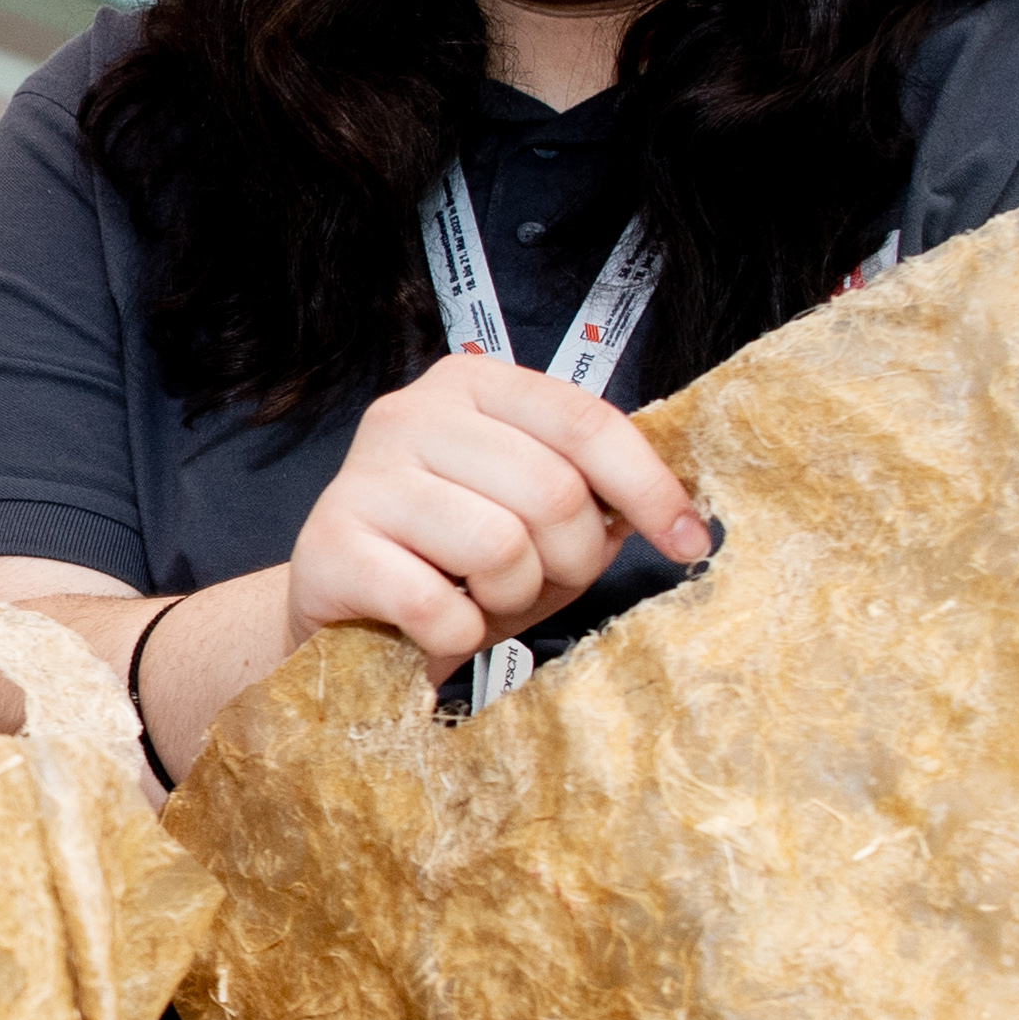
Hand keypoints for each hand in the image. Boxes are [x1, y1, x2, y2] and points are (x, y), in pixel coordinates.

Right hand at [286, 351, 719, 669]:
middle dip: (572, 560)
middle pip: (552, 489)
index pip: (586, 421)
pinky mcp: (329, 547)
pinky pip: (437, 605)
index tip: (689, 542)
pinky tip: (438, 627)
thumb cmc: (450, 561)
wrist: (342, 613)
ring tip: (482, 601)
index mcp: (472, 385)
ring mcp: (363, 476)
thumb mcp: (532, 516)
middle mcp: (410, 413)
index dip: (649, 487)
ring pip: (499, 546)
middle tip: (543, 587)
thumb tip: (677, 516)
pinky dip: (457, 634)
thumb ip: (591, 495)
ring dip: (511, 598)